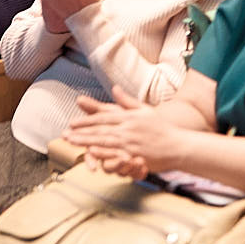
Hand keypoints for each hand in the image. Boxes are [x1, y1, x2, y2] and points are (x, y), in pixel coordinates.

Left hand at [65, 88, 179, 172]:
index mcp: (129, 117)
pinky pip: (116, 155)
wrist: (179, 145)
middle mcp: (128, 128)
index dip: (86, 120)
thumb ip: (128, 101)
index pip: (103, 118)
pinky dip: (103, 153)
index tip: (72, 123)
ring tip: (72, 142)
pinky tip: (92, 154)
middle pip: (100, 129)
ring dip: (86, 141)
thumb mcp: (145, 110)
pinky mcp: (136, 155)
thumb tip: (115, 88)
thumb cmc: (162, 128)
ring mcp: (132, 142)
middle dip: (80, 131)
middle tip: (64, 134)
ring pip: (104, 141)